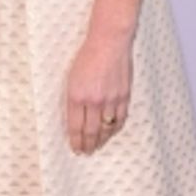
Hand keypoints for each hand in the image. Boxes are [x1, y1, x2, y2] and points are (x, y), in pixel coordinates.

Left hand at [66, 34, 131, 154]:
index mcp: (76, 95)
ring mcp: (110, 99)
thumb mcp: (71, 77)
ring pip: (106, 128)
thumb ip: (74, 99)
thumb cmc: (87, 56)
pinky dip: (115, 129)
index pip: (75, 126)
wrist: (109, 42)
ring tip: (97, 147)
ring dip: (101, 140)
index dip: (75, 141)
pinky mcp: (123, 96)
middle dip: (87, 145)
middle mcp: (93, 100)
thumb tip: (76, 119)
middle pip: (91, 131)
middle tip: (85, 153)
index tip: (75, 148)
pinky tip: (111, 133)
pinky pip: (120, 119)